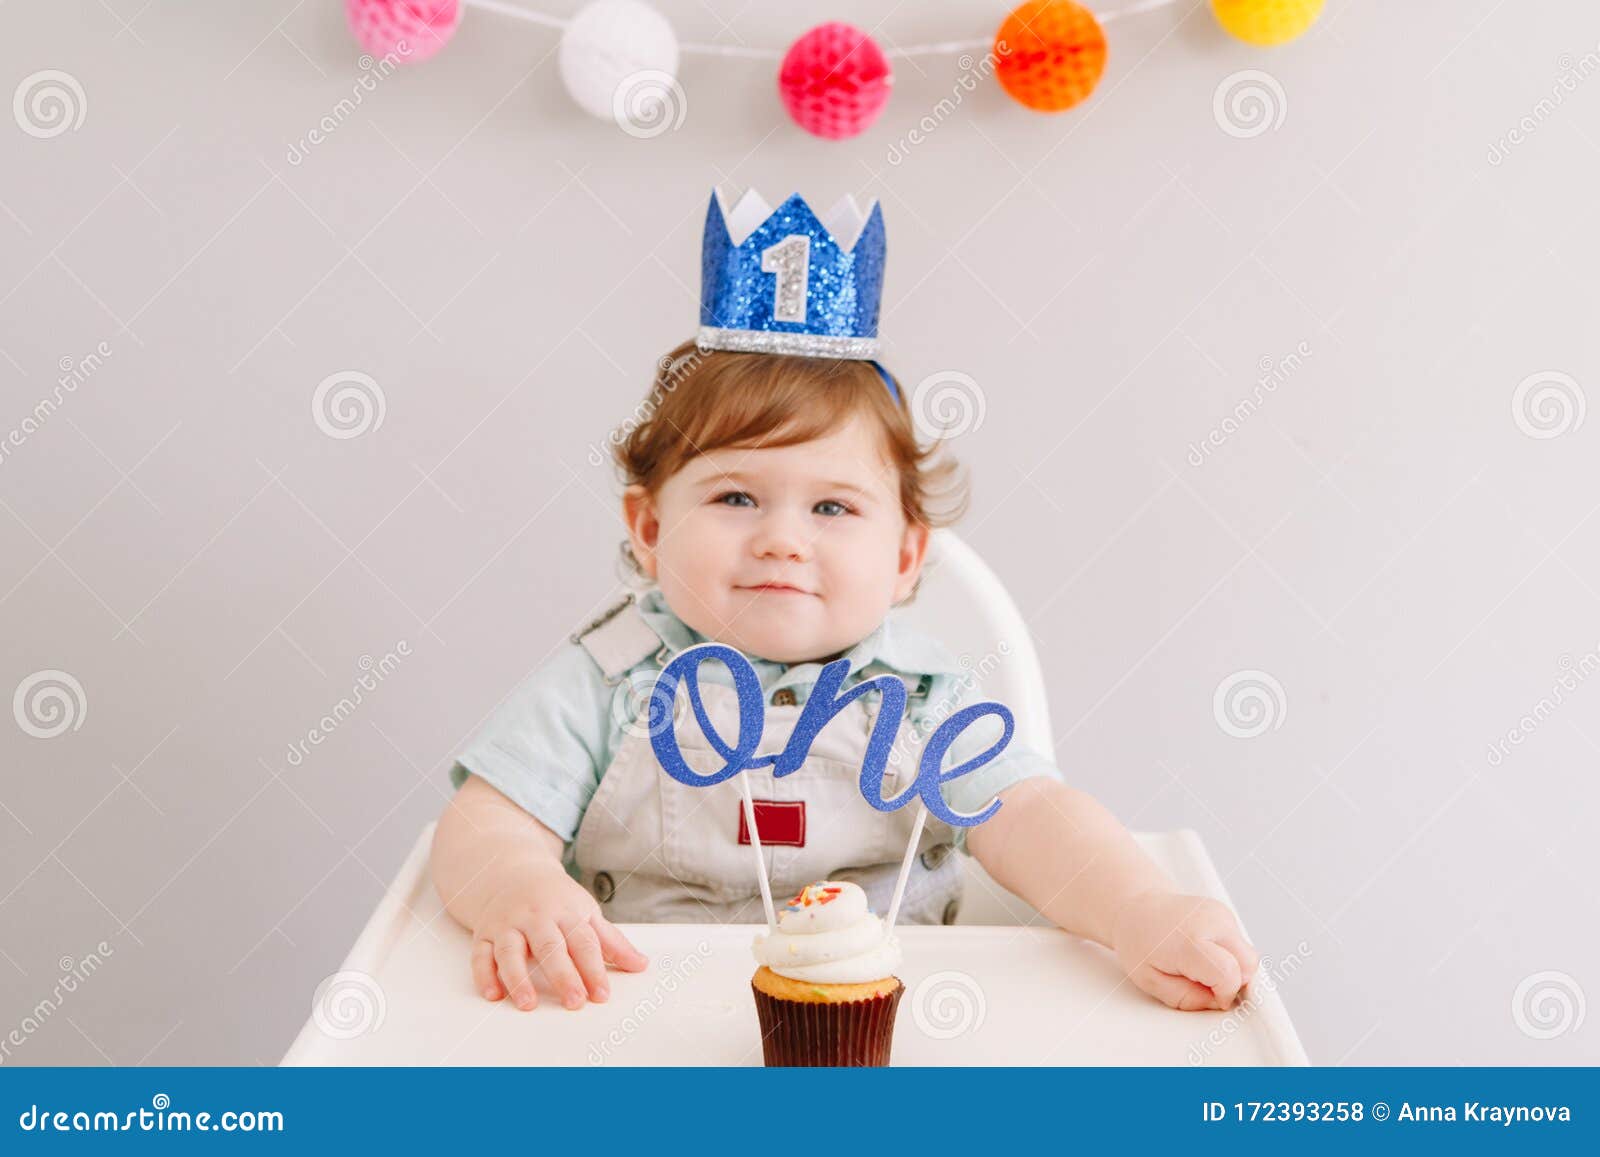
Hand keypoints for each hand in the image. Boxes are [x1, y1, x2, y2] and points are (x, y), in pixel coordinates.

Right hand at [469, 856, 647, 1011]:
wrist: (513, 872)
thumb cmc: (556, 899)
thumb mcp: (586, 912)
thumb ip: (611, 942)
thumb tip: (641, 965)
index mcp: (566, 911)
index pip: (583, 942)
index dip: (594, 968)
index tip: (602, 994)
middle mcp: (536, 917)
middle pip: (550, 946)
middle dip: (563, 975)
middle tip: (574, 1002)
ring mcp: (508, 924)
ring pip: (511, 951)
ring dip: (518, 978)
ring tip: (528, 1004)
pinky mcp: (484, 933)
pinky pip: (481, 954)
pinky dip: (484, 974)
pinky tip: (494, 994)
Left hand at [1110, 890, 1259, 1011]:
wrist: (1135, 908)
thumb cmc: (1138, 942)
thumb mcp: (1151, 981)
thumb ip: (1186, 998)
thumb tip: (1216, 1002)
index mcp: (1190, 939)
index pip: (1228, 974)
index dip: (1224, 995)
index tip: (1211, 998)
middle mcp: (1210, 921)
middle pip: (1249, 964)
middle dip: (1235, 983)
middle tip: (1207, 985)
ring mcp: (1220, 913)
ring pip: (1248, 955)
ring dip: (1233, 968)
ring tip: (1202, 967)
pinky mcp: (1225, 912)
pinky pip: (1240, 944)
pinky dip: (1229, 955)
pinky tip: (1205, 953)